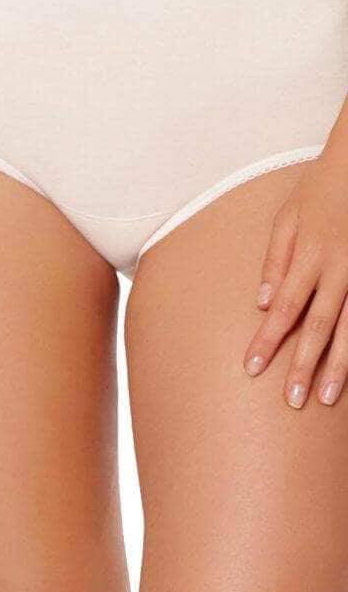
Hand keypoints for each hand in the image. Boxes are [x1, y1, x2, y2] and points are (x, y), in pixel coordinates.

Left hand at [244, 154, 347, 408]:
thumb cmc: (320, 191)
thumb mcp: (287, 219)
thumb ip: (273, 262)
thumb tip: (260, 304)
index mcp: (309, 256)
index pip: (283, 308)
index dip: (268, 340)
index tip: (252, 368)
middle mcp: (340, 270)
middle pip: (319, 326)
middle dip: (303, 365)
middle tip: (292, 400)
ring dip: (340, 366)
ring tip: (325, 397)